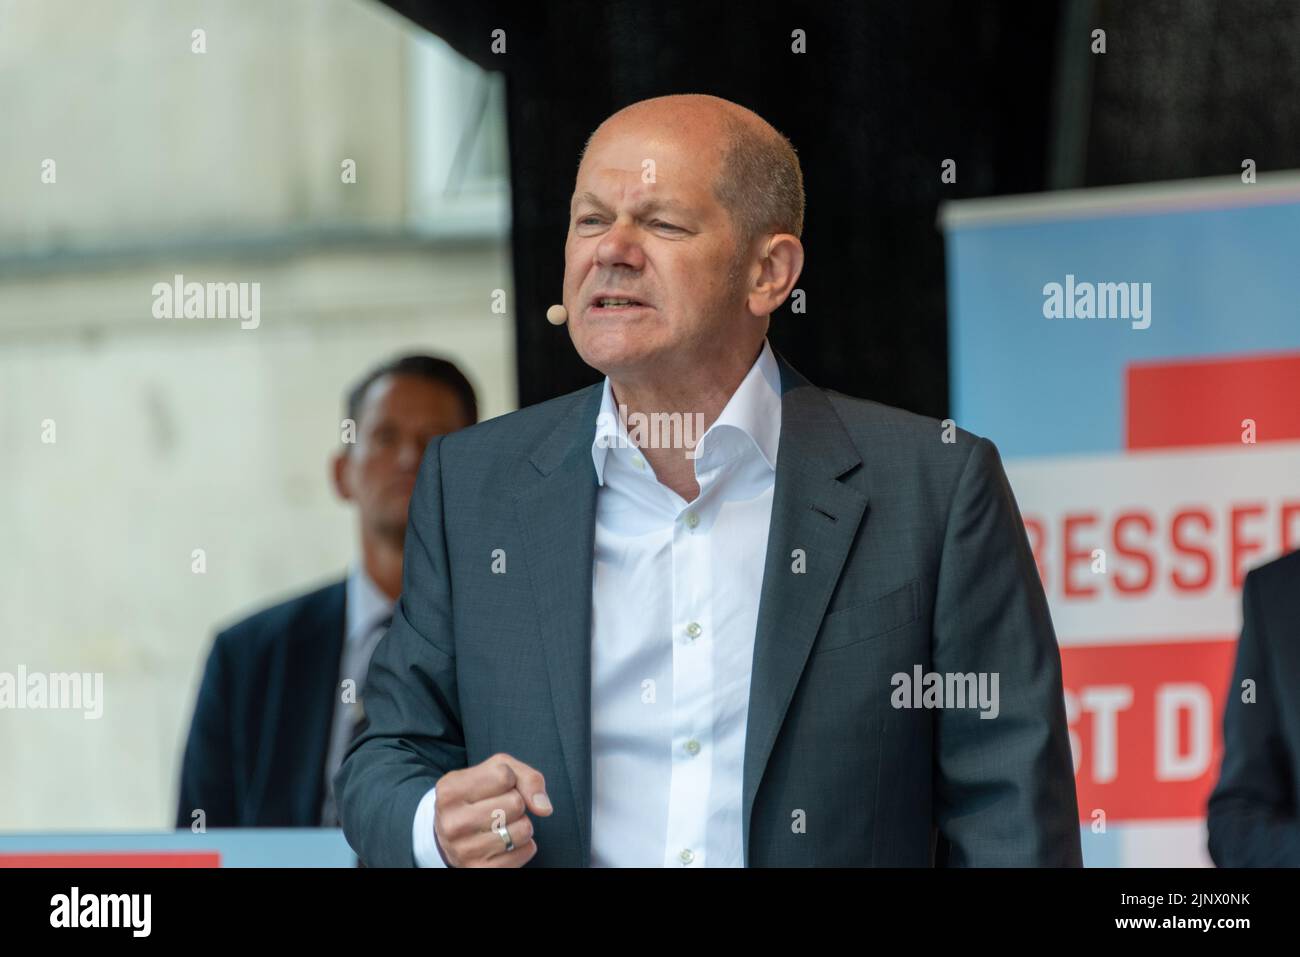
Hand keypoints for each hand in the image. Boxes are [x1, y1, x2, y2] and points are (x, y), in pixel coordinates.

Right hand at [433, 753, 552, 866]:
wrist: (451, 833)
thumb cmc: (479, 795)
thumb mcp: (496, 771)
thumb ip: (527, 777)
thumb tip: (544, 808)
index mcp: (450, 792)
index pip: (504, 776)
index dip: (508, 780)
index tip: (494, 788)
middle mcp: (452, 823)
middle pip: (515, 803)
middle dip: (516, 803)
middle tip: (498, 809)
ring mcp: (465, 851)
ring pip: (524, 829)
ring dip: (521, 824)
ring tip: (501, 825)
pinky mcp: (481, 870)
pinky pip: (526, 851)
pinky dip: (523, 845)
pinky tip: (504, 843)